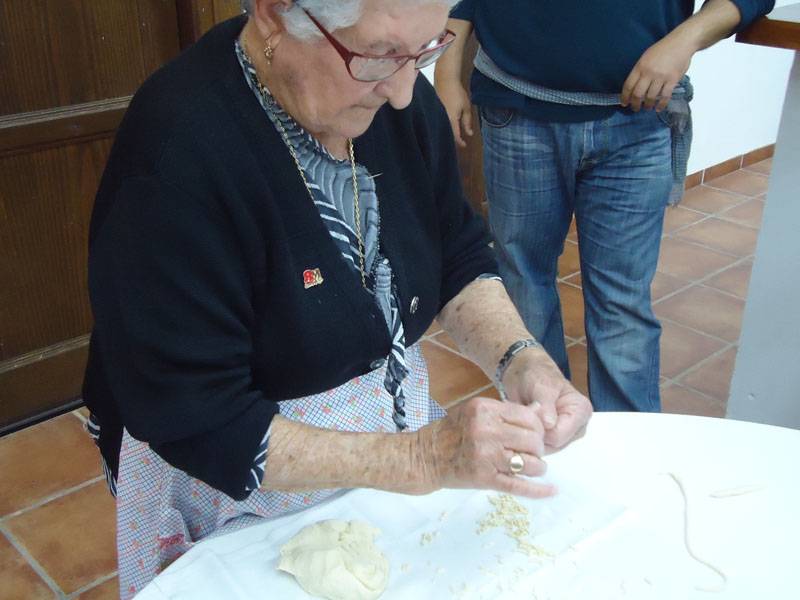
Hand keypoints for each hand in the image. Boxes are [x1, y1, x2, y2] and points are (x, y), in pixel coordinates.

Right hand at [415, 397, 555, 498]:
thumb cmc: (450, 432)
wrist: (424, 457)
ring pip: (529, 463)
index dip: (537, 427)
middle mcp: (486, 430)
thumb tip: (540, 412)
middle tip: (532, 453)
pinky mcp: (484, 478)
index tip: (534, 434)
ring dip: (538, 467)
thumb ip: (506, 412)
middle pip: (532, 440)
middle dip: (538, 448)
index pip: (527, 416)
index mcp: (484, 410)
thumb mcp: (475, 412)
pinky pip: (517, 485)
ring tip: (533, 468)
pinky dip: (538, 490)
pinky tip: (551, 491)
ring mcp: (486, 456)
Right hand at [434, 78, 473, 146]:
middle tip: (459, 142)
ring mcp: (436, 116)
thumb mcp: (466, 107)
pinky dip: (443, 126)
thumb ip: (467, 122)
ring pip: (442, 129)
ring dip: (448, 134)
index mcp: (451, 119)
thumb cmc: (457, 93)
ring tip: (454, 136)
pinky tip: (447, 127)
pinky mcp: (433, 112)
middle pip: (447, 135)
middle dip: (453, 140)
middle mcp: (442, 120)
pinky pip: (439, 123)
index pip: (455, 136)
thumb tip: (469, 133)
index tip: (465, 145)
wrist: (445, 80)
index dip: (460, 142)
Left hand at [501, 348, 592, 453]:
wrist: (523, 374)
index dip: (540, 430)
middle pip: (553, 446)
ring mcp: (564, 435)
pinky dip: (528, 438)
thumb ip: (545, 405)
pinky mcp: (552, 439)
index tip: (529, 414)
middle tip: (525, 416)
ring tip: (524, 418)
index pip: (559, 436)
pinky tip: (523, 425)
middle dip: (535, 434)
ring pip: (544, 449)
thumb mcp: (541, 385)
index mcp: (581, 411)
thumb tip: (549, 424)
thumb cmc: (536, 375)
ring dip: (530, 436)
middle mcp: (576, 427)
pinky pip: (539, 447)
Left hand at [621, 30, 695, 111]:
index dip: (625, 97)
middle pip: (637, 94)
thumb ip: (640, 70)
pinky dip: (661, 105)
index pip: (628, 85)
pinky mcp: (672, 80)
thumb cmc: (664, 49)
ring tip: (647, 107)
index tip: (624, 103)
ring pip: (650, 97)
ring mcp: (661, 77)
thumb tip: (635, 86)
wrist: (682, 42)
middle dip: (635, 104)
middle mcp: (649, 72)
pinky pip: (664, 96)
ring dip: (647, 105)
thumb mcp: (646, 56)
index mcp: (640, 66)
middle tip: (635, 108)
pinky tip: (658, 108)